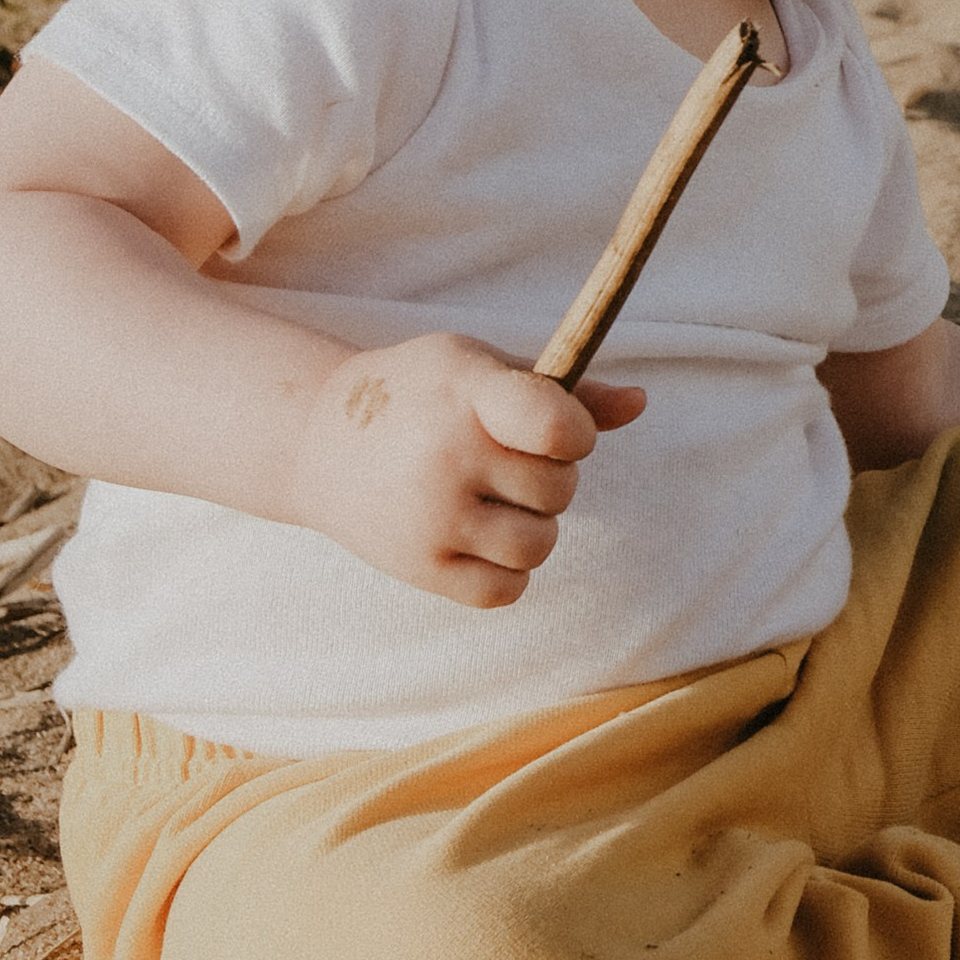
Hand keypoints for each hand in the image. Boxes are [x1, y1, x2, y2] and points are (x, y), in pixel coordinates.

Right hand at [290, 332, 645, 606]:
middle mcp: (448, 457)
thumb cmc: (420, 396)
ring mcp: (431, 518)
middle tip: (503, 461)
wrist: (316, 440)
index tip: (554, 431)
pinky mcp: (420, 568)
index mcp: (468, 393)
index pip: (561, 428)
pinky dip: (506, 570)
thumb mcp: (480, 369)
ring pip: (540, 544)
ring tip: (492, 499)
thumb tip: (643, 403)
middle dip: (549, 478)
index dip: (577, 434)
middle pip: (561, 489)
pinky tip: (478, 536)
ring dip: (532, 526)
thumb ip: (564, 393)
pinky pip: (507, 590)